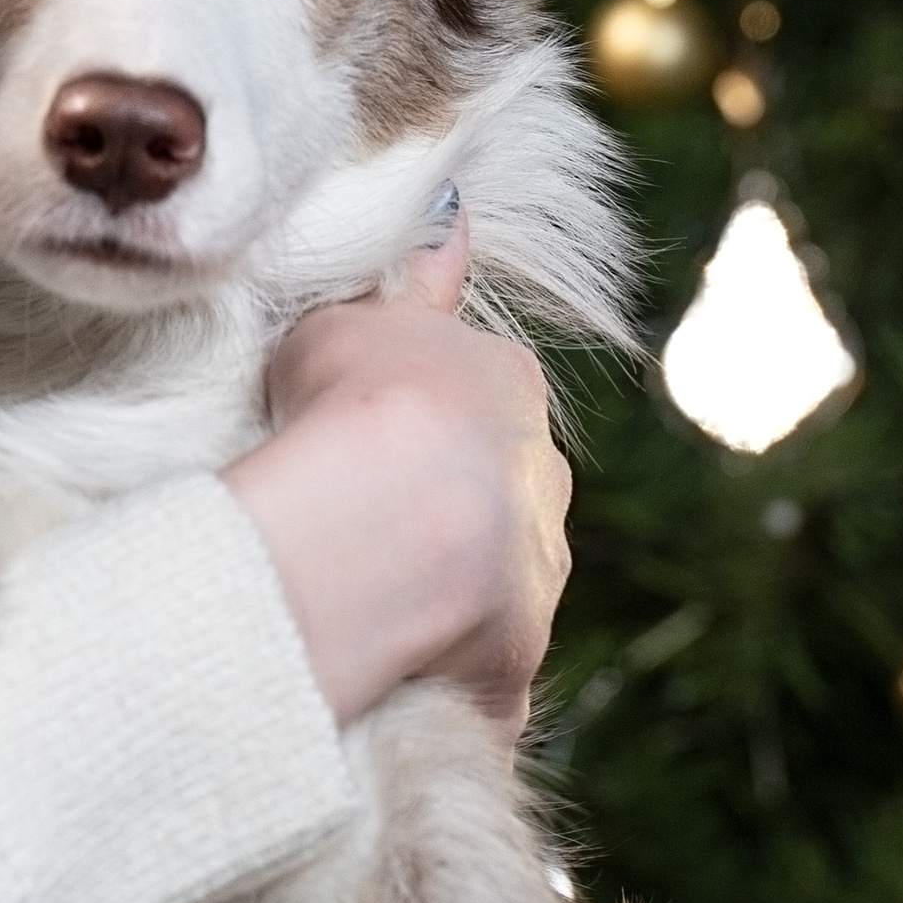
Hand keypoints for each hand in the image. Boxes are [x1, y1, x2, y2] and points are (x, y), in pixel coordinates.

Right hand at [219, 218, 571, 733]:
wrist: (392, 512)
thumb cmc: (363, 395)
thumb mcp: (359, 315)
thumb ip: (409, 285)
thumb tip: (454, 215)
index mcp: (511, 390)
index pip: (480, 400)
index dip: (421, 419)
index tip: (376, 438)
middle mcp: (545, 486)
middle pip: (498, 499)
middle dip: (443, 514)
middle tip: (357, 526)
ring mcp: (536, 583)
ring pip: (491, 592)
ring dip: (441, 601)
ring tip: (358, 608)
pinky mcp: (508, 672)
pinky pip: (470, 680)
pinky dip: (433, 682)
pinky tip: (383, 688)